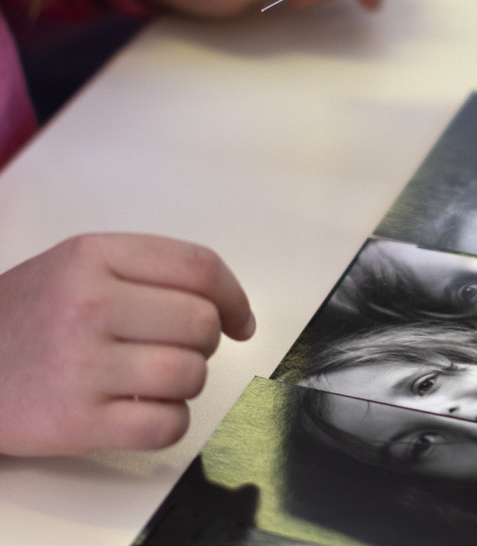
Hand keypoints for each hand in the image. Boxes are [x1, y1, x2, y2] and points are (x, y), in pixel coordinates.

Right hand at [0, 234, 253, 455]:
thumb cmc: (31, 313)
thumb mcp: (82, 265)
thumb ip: (153, 271)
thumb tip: (232, 311)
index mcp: (96, 256)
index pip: (200, 267)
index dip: (234, 296)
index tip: (240, 319)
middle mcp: (90, 304)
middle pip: (201, 322)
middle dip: (204, 341)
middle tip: (176, 348)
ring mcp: (81, 365)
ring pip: (190, 374)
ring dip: (187, 382)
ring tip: (154, 379)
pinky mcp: (75, 423)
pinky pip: (166, 425)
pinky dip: (170, 422)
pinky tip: (144, 411)